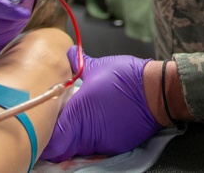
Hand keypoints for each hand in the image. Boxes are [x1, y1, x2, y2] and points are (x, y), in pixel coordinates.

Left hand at [40, 48, 161, 161]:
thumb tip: (67, 54)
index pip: (50, 143)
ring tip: (83, 120)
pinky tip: (102, 122)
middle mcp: (86, 136)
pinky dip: (95, 138)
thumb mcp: (98, 65)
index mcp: (77, 116)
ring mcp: (102, 143)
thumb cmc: (126, 77)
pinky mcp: (117, 146)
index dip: (45, 137)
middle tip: (63, 121)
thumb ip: (78, 63)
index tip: (45, 125)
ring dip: (78, 138)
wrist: (158, 92)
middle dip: (61, 138)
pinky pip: (98, 147)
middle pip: (63, 148)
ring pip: (80, 148)